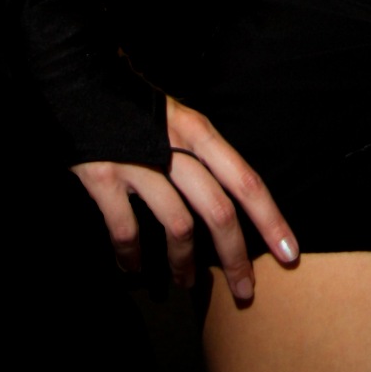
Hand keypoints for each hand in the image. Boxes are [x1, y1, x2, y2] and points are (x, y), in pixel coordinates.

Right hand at [72, 94, 298, 304]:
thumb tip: (231, 199)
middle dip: (235, 257)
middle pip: (218, 211)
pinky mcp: (103, 177)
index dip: (270, 220)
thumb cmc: (138, 106)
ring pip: (177, 226)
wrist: (81, 78)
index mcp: (199, 133)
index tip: (289, 254)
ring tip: (186, 281)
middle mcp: (174, 148)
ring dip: (184, 263)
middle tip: (244, 292)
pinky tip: (132, 269)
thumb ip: (202, 155)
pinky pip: (125, 229)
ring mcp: (138, 163)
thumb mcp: (180, 119)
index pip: (246, 181)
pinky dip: (130, 255)